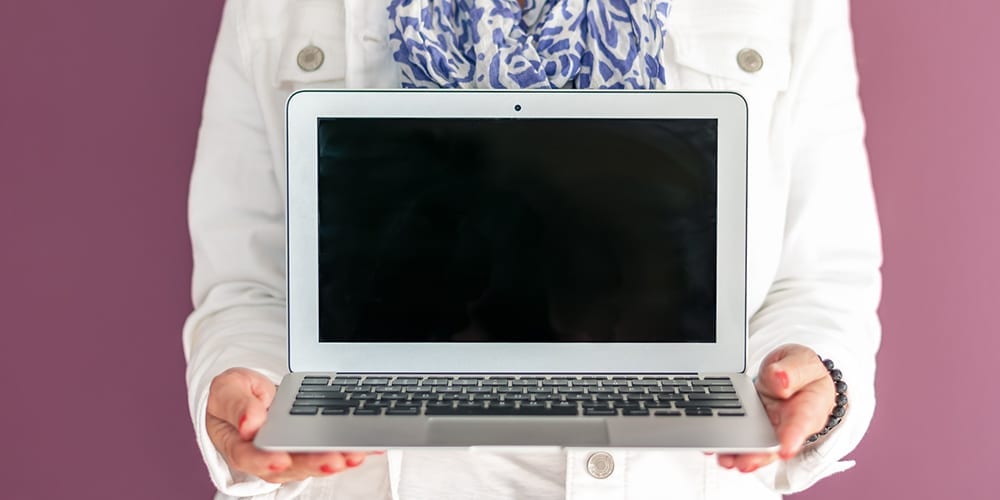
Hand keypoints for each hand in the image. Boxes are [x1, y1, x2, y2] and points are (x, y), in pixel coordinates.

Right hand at [206, 368, 381, 482]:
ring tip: (357, 453)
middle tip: (335, 460)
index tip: (280, 459)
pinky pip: (329, 451)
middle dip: (315, 463)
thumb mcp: (227, 390)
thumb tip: (249, 424)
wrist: (246, 395)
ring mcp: (289, 454)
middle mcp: (266, 456)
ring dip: (337, 460)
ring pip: (313, 463)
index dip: (266, 461)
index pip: (250, 457)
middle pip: (290, 466)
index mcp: (240, 445)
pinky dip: (349, 449)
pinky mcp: (308, 448)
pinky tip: (369, 446)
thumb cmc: (233, 395)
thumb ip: (238, 406)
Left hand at [715, 344, 835, 472]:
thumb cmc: (802, 372)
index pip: (803, 422)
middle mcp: (788, 424)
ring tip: (726, 459)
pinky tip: (713, 447)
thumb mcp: (802, 361)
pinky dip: (726, 443)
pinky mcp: (750, 427)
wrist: (791, 374)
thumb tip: (780, 379)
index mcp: (809, 406)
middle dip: (758, 454)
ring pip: (755, 446)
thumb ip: (793, 370)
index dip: (793, 437)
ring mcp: (767, 428)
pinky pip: (739, 438)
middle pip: (775, 443)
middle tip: (743, 462)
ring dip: (739, 455)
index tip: (785, 450)